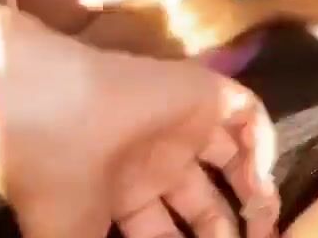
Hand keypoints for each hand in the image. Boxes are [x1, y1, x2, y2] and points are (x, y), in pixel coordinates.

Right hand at [0, 15, 279, 237]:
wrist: (55, 115)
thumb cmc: (60, 186)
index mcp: (123, 196)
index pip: (166, 233)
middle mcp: (155, 161)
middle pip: (204, 203)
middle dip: (225, 233)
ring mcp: (180, 126)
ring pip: (231, 156)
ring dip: (254, 191)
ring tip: (262, 222)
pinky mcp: (202, 92)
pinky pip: (246, 112)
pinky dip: (262, 142)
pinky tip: (258, 181)